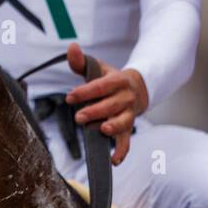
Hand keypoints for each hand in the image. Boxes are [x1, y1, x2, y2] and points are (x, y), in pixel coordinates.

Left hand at [64, 42, 147, 165]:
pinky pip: (126, 142)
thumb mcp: (98, 68)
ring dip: (113, 127)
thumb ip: (82, 62)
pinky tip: (113, 161)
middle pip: (111, 105)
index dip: (85, 92)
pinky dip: (121, 152)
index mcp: (118, 81)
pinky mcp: (127, 129)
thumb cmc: (110, 80)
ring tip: (102, 130)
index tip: (70, 97)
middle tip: (79, 117)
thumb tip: (71, 47)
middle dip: (95, 111)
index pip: (101, 86)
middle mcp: (125, 98)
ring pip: (122, 122)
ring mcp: (128, 114)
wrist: (137, 89)